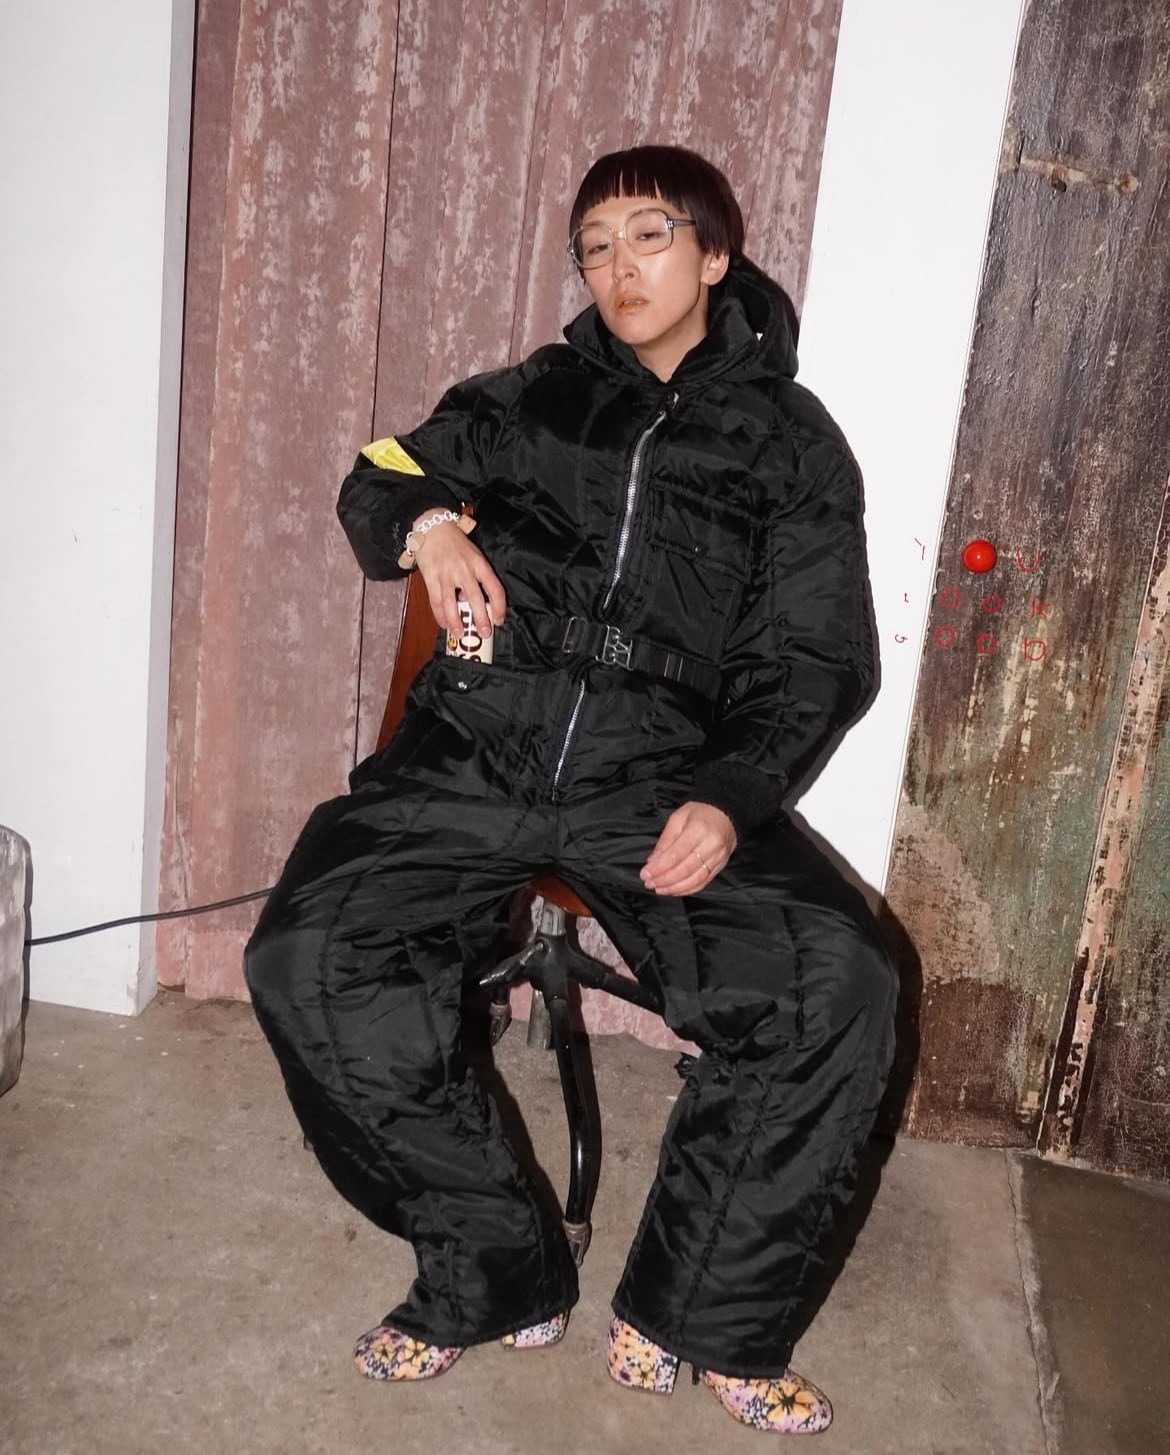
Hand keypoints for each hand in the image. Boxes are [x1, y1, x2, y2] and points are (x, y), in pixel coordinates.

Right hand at [413, 518, 506, 641]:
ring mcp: (447, 575)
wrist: (433, 528)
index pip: (495, 588)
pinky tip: (445, 625)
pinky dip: (441, 616)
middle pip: (475, 599)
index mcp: (480, 564)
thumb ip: (477, 577)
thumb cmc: (456, 545)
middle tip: (484, 633)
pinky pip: (436, 602)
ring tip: (461, 635)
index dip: (499, 607)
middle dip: (480, 619)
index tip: (500, 620)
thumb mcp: (473, 556)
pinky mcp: (431, 578)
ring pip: (452, 604)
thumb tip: (474, 604)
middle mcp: (465, 570)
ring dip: (457, 622)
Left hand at [640, 802, 736, 895]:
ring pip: (695, 879)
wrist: (725, 813)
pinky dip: (688, 889)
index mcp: (698, 830)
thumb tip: (653, 861)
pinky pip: (704, 882)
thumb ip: (665, 840)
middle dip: (664, 880)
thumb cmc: (700, 813)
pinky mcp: (721, 865)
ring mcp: (718, 857)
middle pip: (685, 870)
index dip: (658, 868)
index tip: (645, 874)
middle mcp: (711, 845)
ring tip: (660, 889)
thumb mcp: (678, 818)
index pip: (675, 855)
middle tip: (649, 883)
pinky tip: (675, 890)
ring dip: (675, 888)